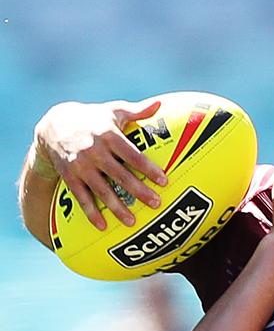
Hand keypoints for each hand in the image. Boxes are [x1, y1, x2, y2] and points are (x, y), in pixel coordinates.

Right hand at [34, 100, 168, 229]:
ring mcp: (81, 166)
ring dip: (116, 207)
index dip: (148, 168)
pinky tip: (103, 226)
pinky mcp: (70, 177)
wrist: (53, 126)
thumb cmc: (93, 118)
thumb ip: (137, 111)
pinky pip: (82, 198)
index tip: (164, 180)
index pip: (132, 154)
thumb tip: (160, 104)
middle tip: (155, 203)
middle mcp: (95, 152)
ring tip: (131, 222)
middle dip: (138, 191)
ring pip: (101, 190)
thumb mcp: (113, 111)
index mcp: (109, 135)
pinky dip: (91, 212)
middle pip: (120, 175)